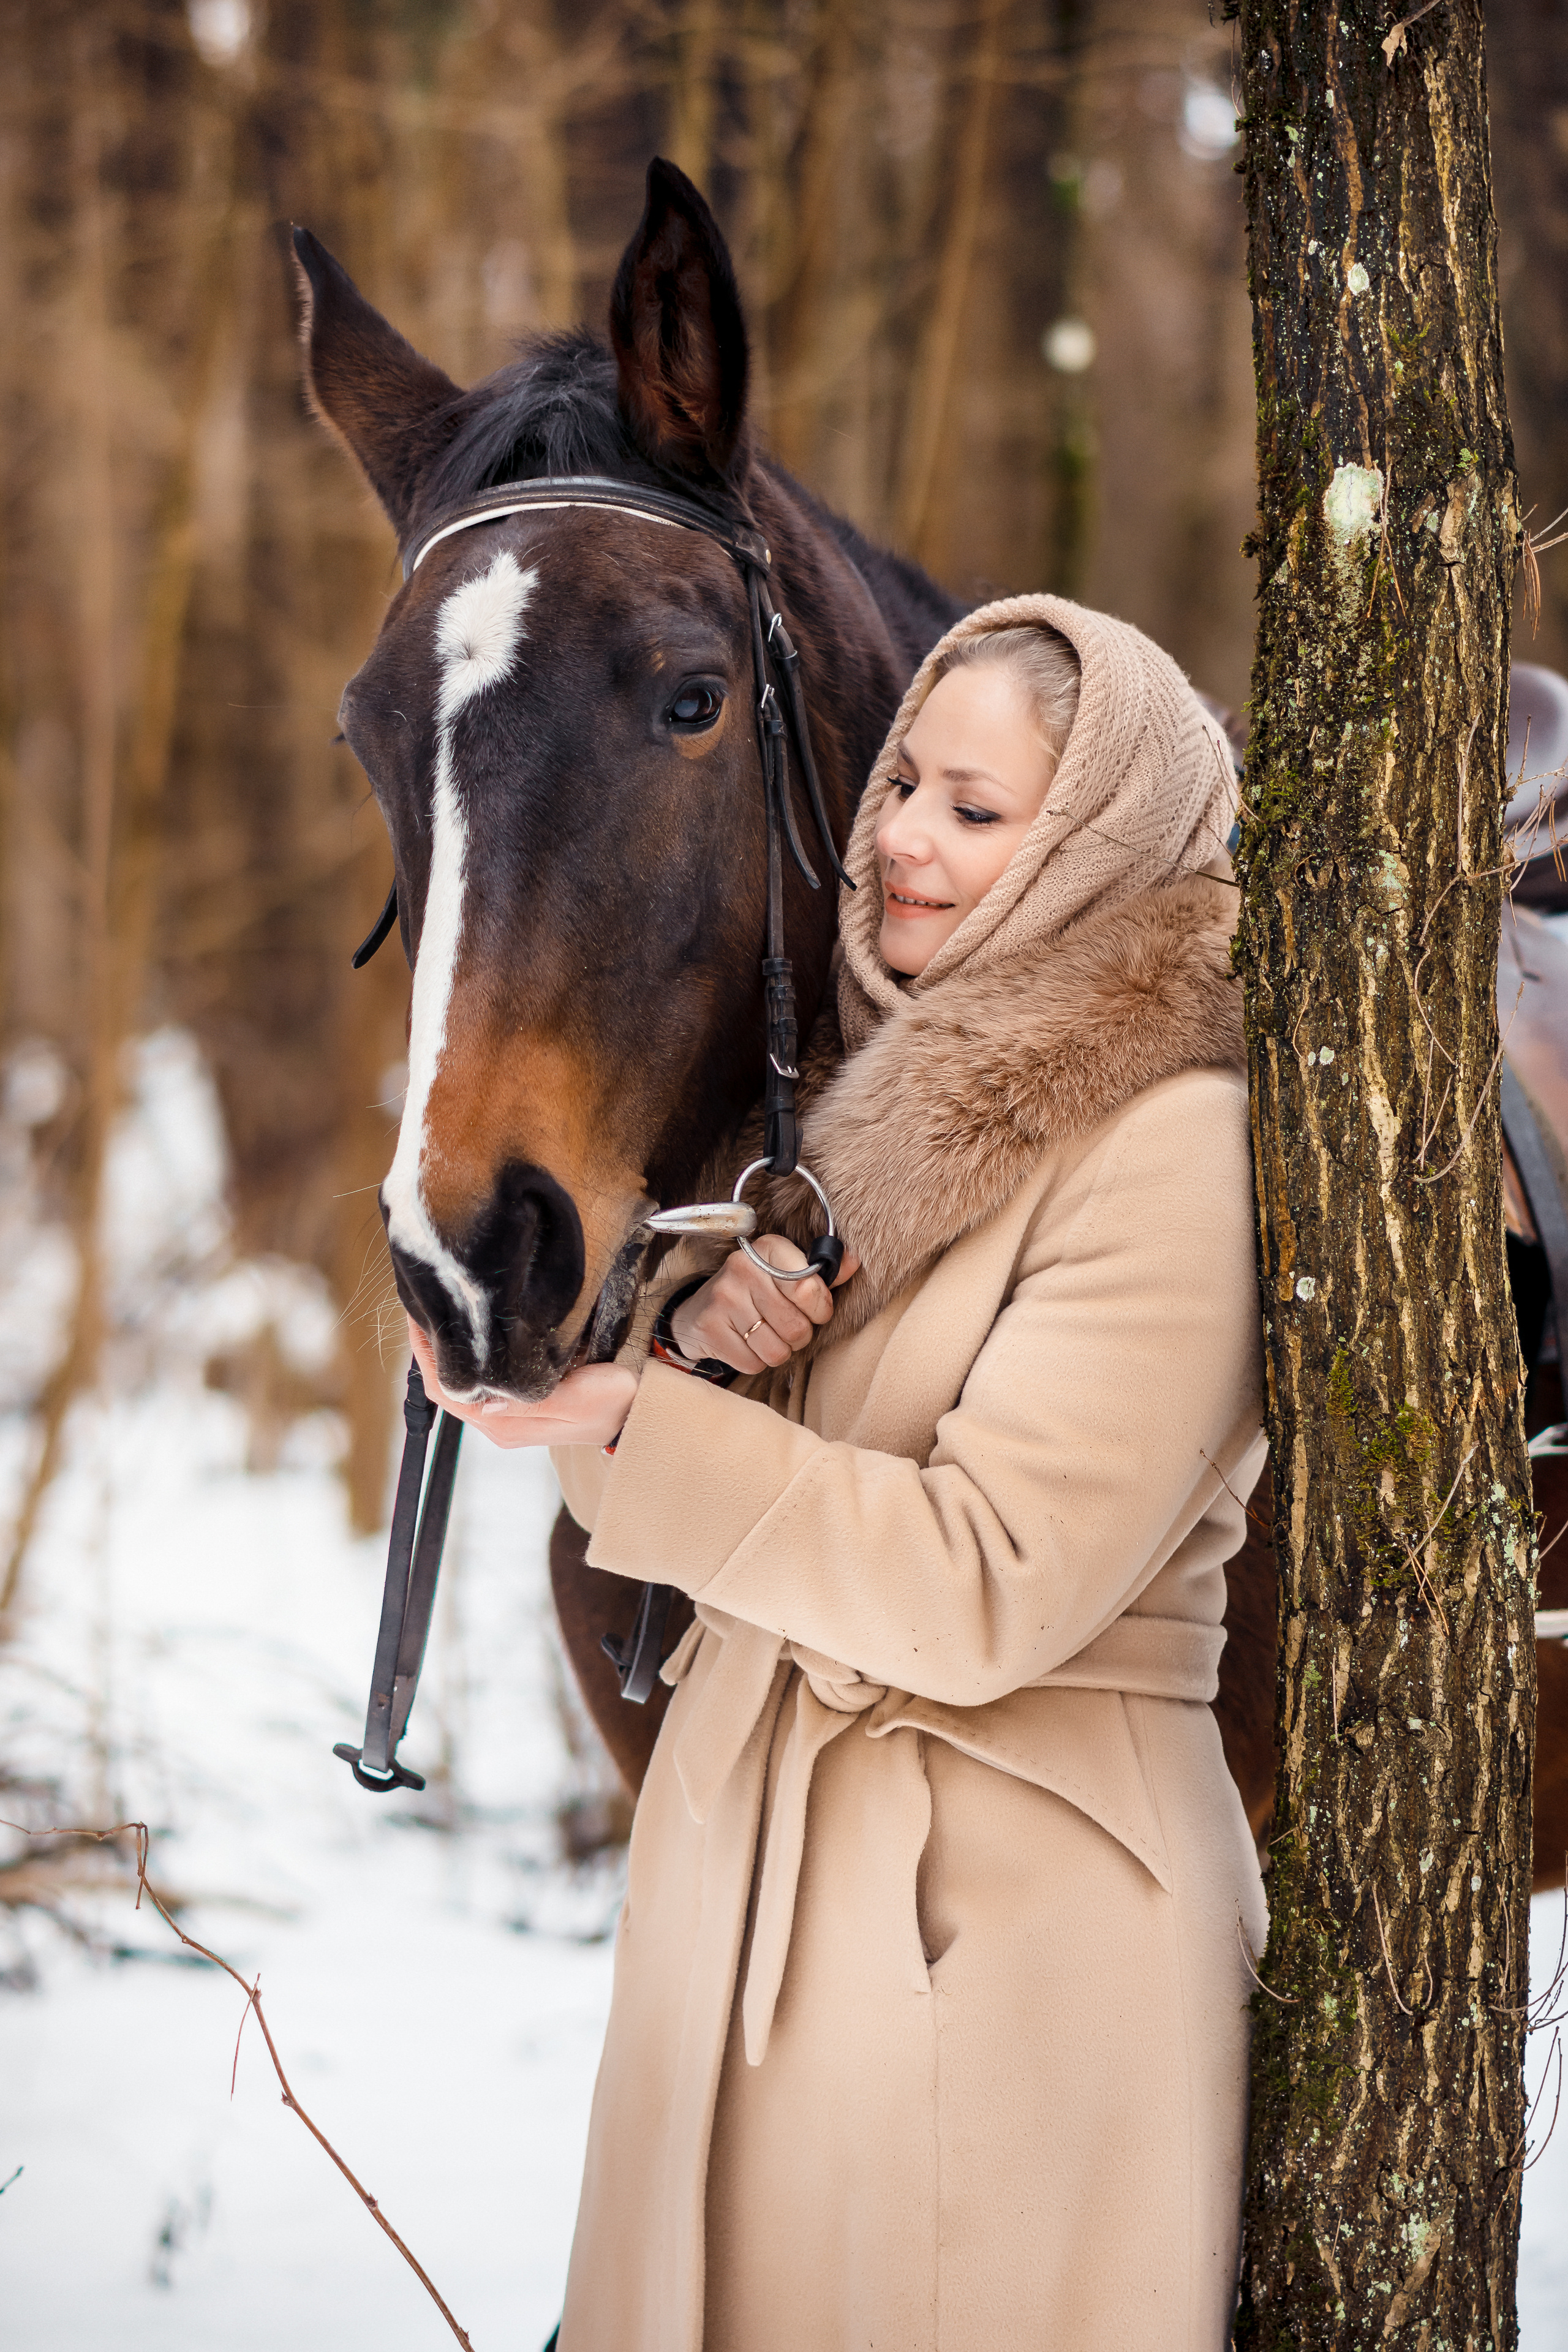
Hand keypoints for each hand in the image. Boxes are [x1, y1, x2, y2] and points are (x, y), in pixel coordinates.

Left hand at [407, 1318, 636, 1450]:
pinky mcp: (515, 1404)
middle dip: (427, 1348)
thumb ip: (531, 1402)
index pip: (444, 1389)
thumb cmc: (614, 1402)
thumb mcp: (579, 1398)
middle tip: (420, 1304)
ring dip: (443, 1351)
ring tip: (437, 1311)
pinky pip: (474, 1380)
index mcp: (505, 1424)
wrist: (637, 1414)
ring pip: (456, 1382)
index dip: (424, 1353)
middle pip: (443, 1386)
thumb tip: (484, 1403)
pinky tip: (466, 1332)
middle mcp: (497, 1423)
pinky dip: (462, 1356)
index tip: (416, 1315)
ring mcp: (504, 1415)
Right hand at [669, 1233, 858, 1374]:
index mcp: (769, 1249)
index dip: (820, 1309)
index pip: (809, 1289)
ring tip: (766, 1335)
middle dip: (799, 1335)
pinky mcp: (710, 1327)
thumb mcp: (786, 1274)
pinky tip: (746, 1343)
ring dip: (779, 1351)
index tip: (814, 1311)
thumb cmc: (754, 1292)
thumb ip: (821, 1273)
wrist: (699, 1311)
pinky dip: (755, 1361)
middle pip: (796, 1326)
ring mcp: (723, 1298)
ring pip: (776, 1350)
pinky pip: (753, 1362)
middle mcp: (743, 1268)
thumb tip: (855, 1261)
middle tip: (786, 1327)